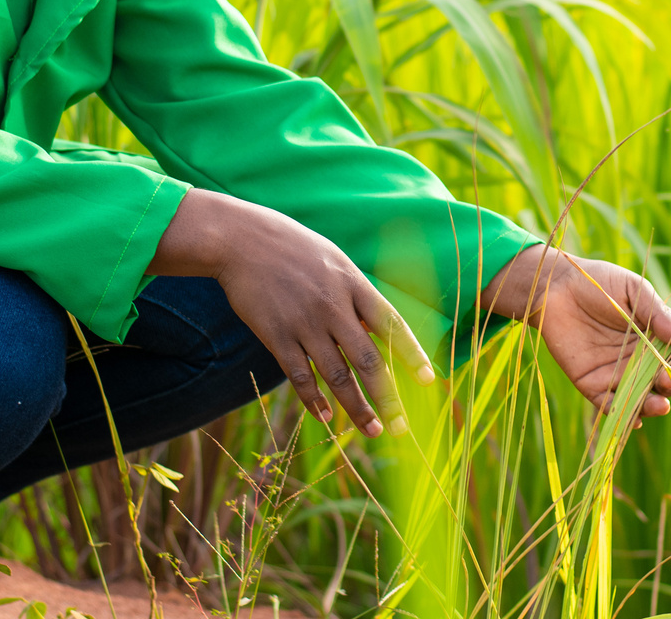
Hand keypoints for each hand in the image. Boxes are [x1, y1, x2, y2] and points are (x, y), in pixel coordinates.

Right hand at [149, 188, 433, 437]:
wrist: (242, 240)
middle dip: (387, 397)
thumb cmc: (293, 248)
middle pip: (368, 360)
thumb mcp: (334, 261)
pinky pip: (300, 376)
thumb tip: (375, 328)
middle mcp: (334, 306)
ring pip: (337, 376)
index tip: (429, 380)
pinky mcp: (276, 336)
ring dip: (356, 408)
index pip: (391, 325)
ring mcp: (305, 323)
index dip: (411, 354)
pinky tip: (324, 416)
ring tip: (372, 429)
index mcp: (353, 284)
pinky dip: (313, 400)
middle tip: (400, 426)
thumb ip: (355, 294)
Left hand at [479, 245, 670, 421]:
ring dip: (653, 406)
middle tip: (669, 379)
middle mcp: (641, 361)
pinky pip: (611, 406)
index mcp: (656, 338)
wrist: (556, 287)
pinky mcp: (593, 385)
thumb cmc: (599, 283)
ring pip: (642, 399)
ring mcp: (618, 375)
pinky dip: (623, 415)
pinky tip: (635, 419)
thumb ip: (657, 314)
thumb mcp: (633, 291)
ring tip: (659, 405)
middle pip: (665, 381)